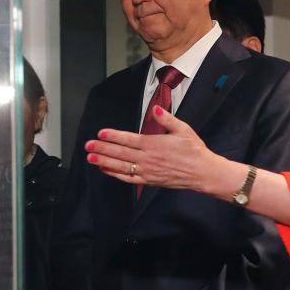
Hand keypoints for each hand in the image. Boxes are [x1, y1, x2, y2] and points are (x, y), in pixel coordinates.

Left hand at [84, 107, 216, 192]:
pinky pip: (128, 178)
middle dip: (102, 149)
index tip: (100, 133)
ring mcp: (147, 171)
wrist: (202, 172)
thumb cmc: (193, 150)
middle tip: (88, 146)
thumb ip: (167, 119)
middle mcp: (147, 159)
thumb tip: (156, 108)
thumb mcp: (183, 129)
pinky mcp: (148, 180)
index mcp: (154, 144)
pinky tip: (105, 170)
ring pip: (121, 166)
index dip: (113, 136)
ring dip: (104, 162)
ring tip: (90, 158)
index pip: (128, 139)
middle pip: (120, 153)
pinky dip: (115, 174)